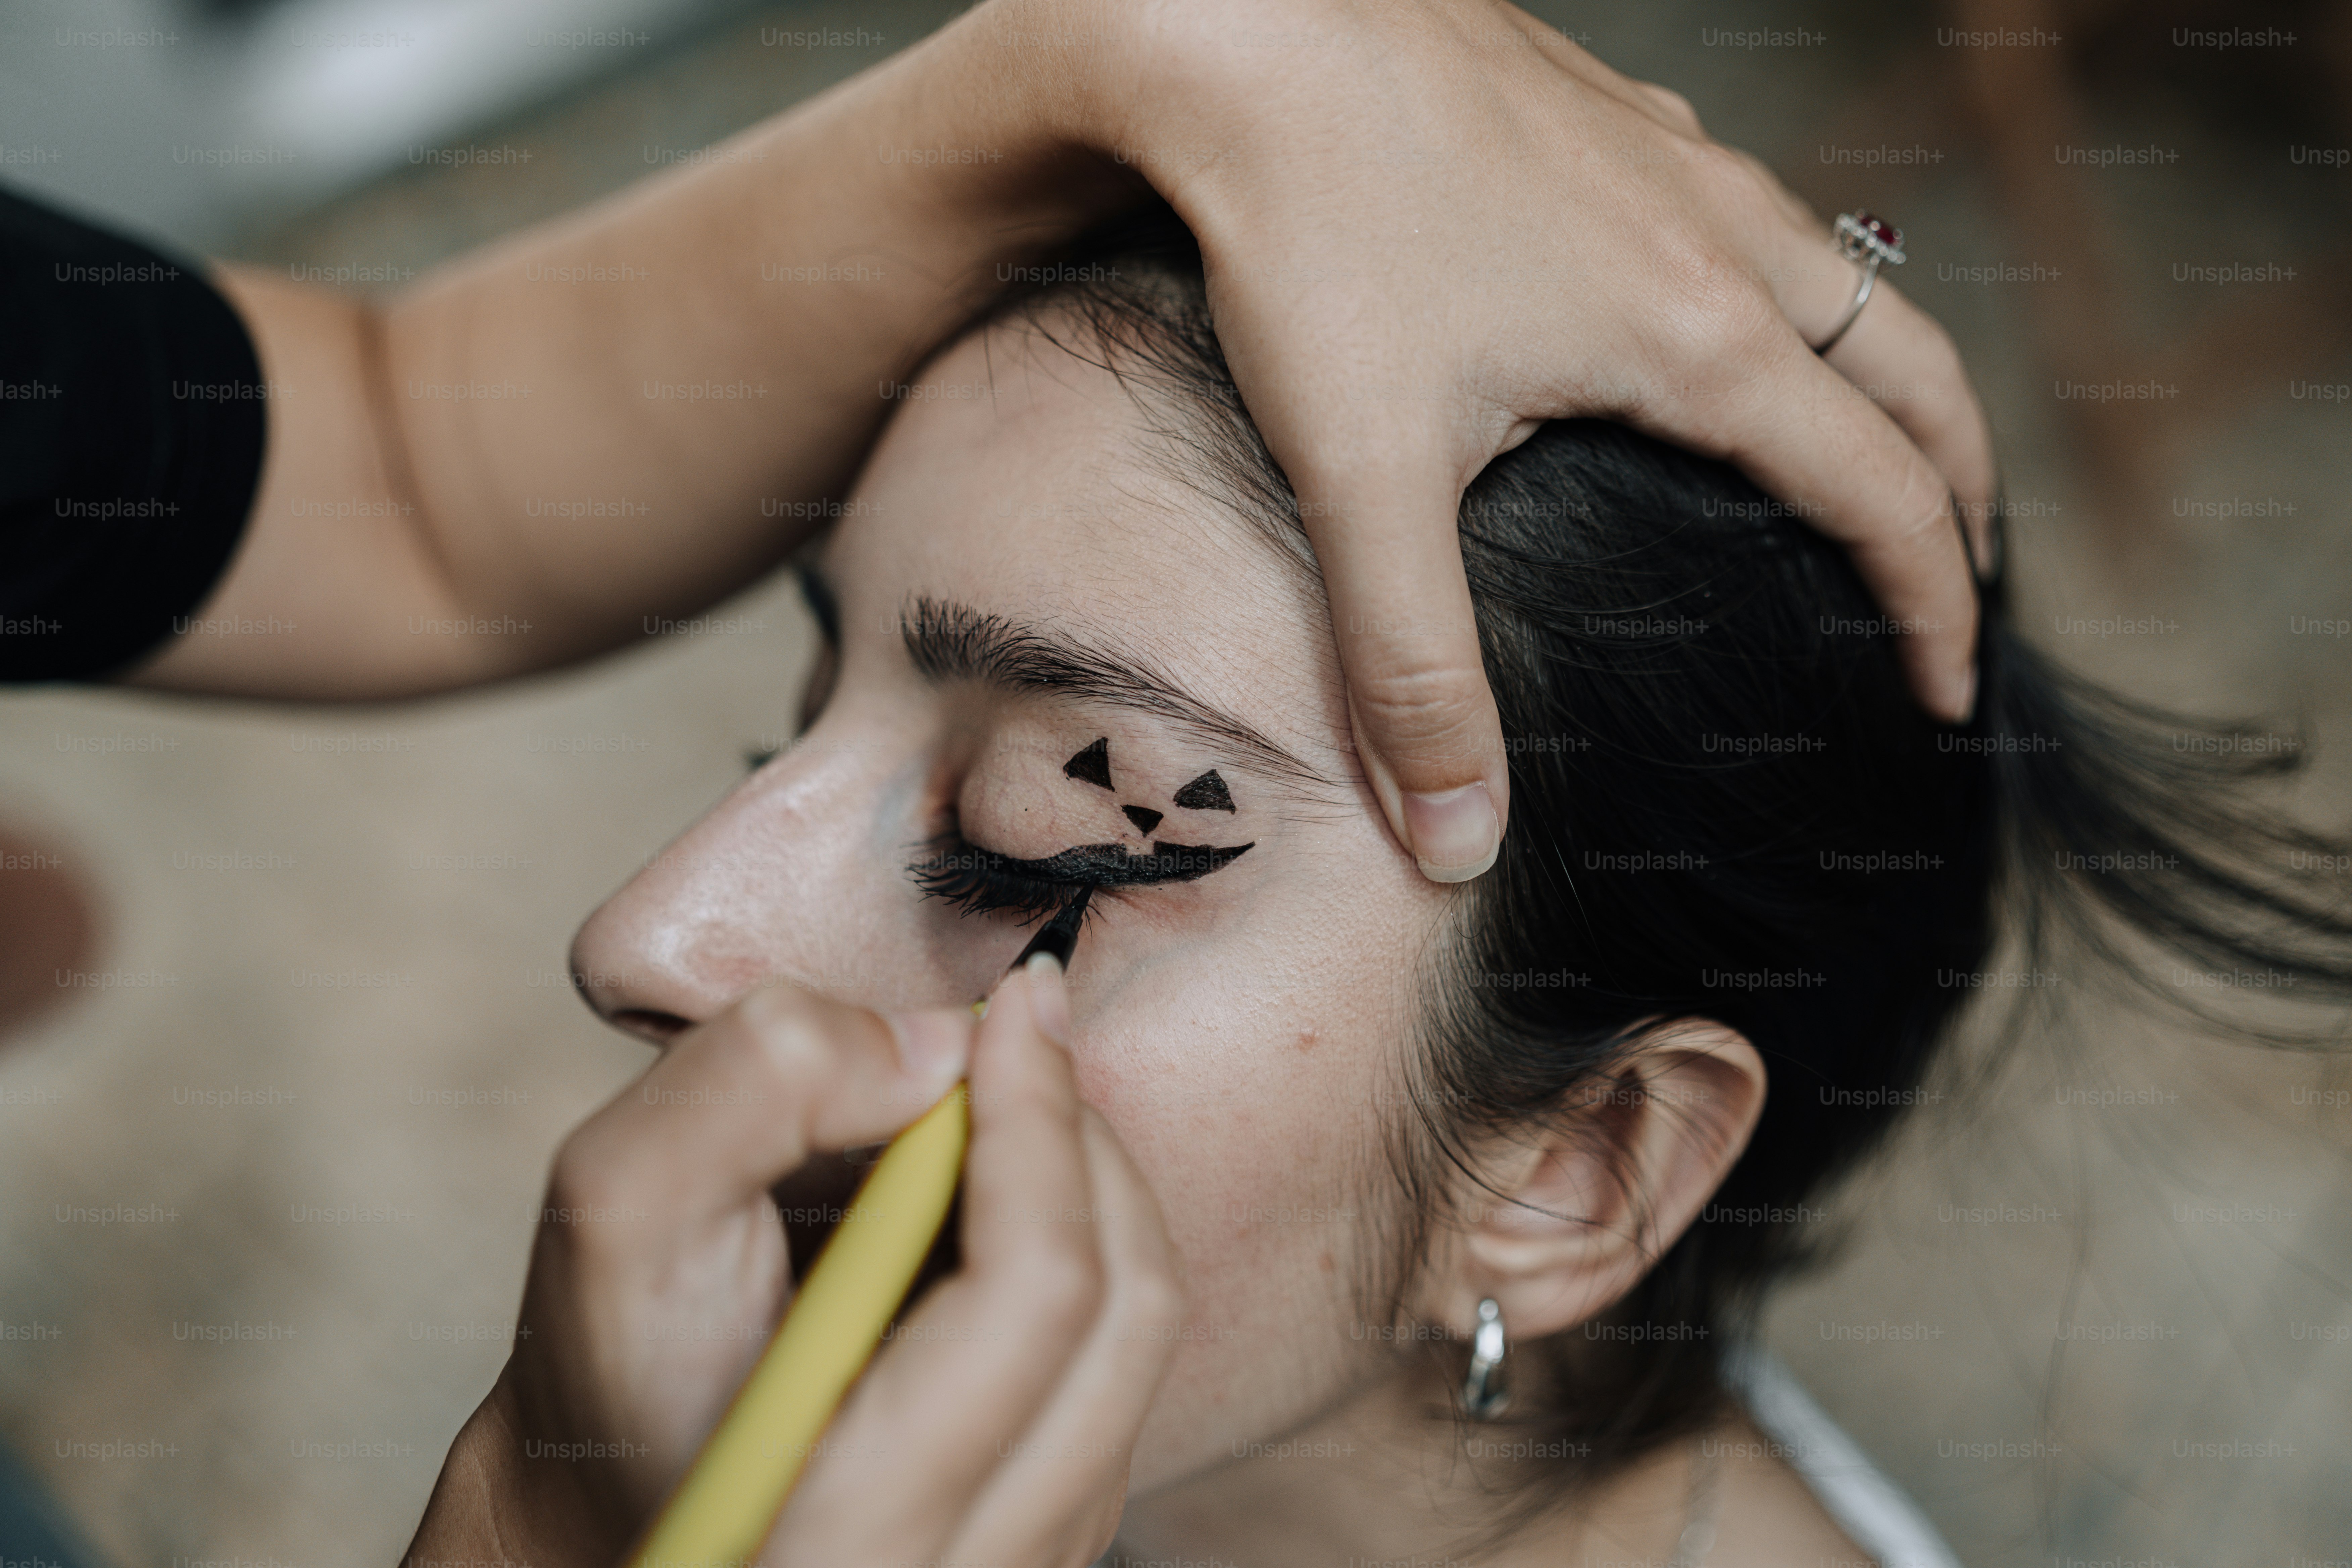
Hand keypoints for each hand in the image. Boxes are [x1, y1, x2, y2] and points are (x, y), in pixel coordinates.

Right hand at [403, 960, 1181, 1566]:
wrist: (610, 1505)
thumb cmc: (610, 1378)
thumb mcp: (619, 1209)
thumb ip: (755, 1090)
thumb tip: (936, 1047)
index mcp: (852, 1531)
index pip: (1036, 1291)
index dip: (1037, 1119)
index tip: (1015, 1006)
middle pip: (1123, 1308)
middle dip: (1074, 1141)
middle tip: (1010, 1047)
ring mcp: (1036, 1563)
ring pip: (1140, 1335)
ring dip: (1080, 1192)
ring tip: (983, 1125)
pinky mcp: (1066, 1532)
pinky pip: (1122, 1366)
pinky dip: (1079, 1252)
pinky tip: (986, 1216)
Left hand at [1013, 0, 1995, 877]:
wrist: (1253, 34)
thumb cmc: (1312, 231)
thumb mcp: (1366, 477)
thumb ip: (1415, 671)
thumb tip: (1456, 845)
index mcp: (1705, 338)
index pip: (1886, 494)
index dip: (1936, 604)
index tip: (1944, 692)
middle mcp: (1724, 237)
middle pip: (1915, 372)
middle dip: (1962, 485)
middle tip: (1966, 574)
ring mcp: (1676, 164)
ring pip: (1849, 278)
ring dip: (1891, 377)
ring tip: (1883, 453)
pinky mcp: (1613, 120)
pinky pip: (1756, 213)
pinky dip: (1794, 291)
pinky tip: (1726, 316)